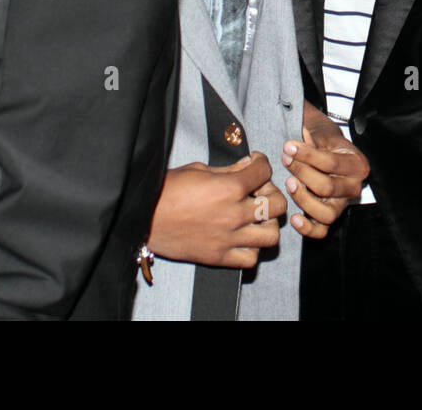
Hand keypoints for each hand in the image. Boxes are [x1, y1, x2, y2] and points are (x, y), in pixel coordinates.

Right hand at [146, 151, 286, 268]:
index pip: (264, 171)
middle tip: (258, 191)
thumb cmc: (167, 190)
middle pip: (277, 204)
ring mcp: (228, 238)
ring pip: (271, 234)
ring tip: (256, 217)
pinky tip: (243, 237)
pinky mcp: (218, 257)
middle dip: (272, 193)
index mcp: (229, 187)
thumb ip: (228, 170)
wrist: (144, 218)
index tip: (255, 164)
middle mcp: (234, 213)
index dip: (262, 163)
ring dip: (268, 224)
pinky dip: (252, 249)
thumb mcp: (199, 170)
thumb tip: (248, 165)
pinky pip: (251, 259)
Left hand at [282, 103, 369, 238]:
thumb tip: (298, 141)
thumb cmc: (322, 141)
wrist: (322, 148)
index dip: (307, 156)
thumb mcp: (321, 133)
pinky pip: (322, 231)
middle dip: (302, 173)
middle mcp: (353, 187)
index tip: (289, 147)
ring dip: (303, 199)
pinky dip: (307, 229)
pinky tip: (294, 217)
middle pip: (327, 187)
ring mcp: (343, 204)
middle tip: (286, 160)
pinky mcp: (330, 216)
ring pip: (326, 213)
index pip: (331, 163)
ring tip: (288, 183)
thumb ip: (312, 137)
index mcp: (357, 164)